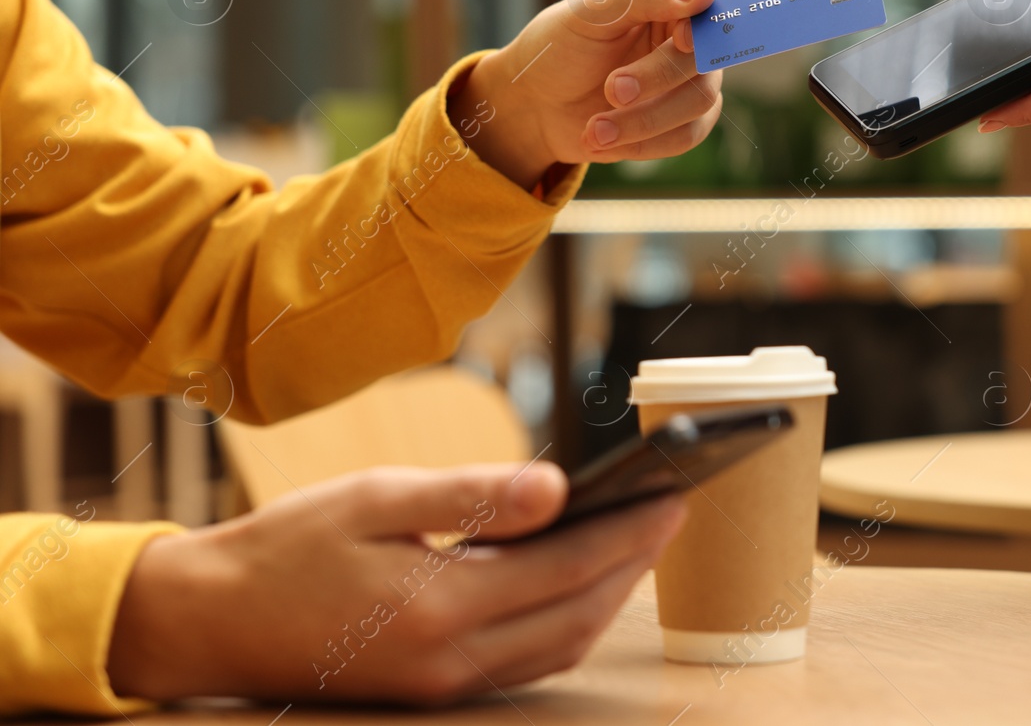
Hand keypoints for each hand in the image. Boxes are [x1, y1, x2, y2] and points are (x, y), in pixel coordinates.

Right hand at [107, 463, 685, 704]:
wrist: (209, 620)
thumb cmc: (288, 545)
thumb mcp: (376, 496)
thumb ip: (472, 493)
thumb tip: (558, 487)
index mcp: (441, 606)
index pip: (568, 568)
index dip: (629, 534)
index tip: (675, 496)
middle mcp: (452, 661)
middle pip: (578, 616)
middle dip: (633, 566)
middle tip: (672, 514)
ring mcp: (443, 685)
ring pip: (559, 649)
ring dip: (607, 598)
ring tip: (638, 543)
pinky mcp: (432, 690)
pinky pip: (526, 663)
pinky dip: (567, 623)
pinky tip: (577, 583)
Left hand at [449, 0, 754, 187]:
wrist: (534, 104)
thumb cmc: (558, 46)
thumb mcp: (590, 13)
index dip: (720, 7)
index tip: (681, 37)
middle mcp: (691, 22)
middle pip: (714, 48)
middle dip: (660, 75)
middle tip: (614, 89)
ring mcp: (693, 71)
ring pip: (700, 97)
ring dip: (646, 118)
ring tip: (596, 128)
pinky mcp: (684, 116)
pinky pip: (688, 134)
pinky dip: (646, 142)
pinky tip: (603, 138)